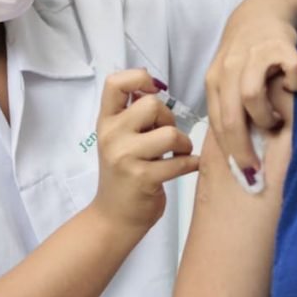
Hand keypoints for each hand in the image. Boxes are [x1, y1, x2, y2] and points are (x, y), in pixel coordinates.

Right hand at [92, 69, 197, 230]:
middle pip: (152, 105)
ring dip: (183, 143)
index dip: (139, 78)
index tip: (155, 91)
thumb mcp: (119, 139)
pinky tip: (187, 166)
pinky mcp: (143, 178)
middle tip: (167, 137)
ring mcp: (125, 157)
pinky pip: (179, 161)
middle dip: (169, 118)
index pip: (115, 83)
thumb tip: (155, 85)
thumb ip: (132, 113)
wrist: (113, 217)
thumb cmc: (123, 174)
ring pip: (169, 133)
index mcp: (106, 121)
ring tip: (177, 153)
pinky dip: (190, 163)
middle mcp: (111, 135)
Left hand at [205, 0, 296, 181]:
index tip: (245, 173)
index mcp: (214, 80)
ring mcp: (253, 55)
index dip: (231, 152)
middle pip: (231, 116)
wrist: (262, 13)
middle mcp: (229, 67)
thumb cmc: (245, 56)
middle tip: (257, 167)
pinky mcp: (280, 45)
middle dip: (243, 147)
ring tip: (276, 121)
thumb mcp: (228, 80)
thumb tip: (236, 154)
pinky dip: (295, 83)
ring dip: (265, 116)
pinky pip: (290, 71)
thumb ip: (230, 108)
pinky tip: (295, 88)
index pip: (218, 123)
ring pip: (251, 96)